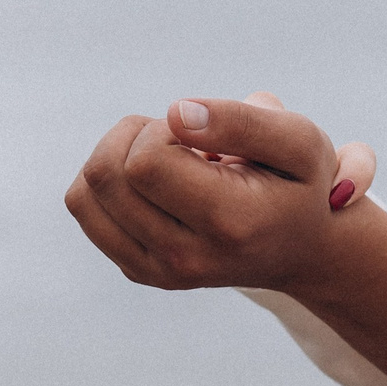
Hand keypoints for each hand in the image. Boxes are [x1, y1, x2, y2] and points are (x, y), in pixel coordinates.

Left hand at [66, 96, 361, 291]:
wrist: (301, 250)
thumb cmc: (299, 185)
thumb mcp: (299, 141)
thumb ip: (241, 120)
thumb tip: (174, 114)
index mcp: (230, 223)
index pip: (145, 162)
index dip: (161, 129)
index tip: (199, 135)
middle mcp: (187, 258)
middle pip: (105, 175)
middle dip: (134, 137)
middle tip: (179, 141)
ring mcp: (158, 272)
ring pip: (85, 194)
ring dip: (116, 157)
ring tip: (166, 159)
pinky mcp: (139, 271)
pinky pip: (86, 211)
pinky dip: (107, 183)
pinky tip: (151, 182)